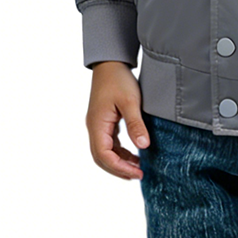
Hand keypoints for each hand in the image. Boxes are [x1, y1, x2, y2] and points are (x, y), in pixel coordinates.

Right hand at [85, 61, 150, 179]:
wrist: (110, 62)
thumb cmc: (118, 79)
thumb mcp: (130, 101)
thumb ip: (135, 124)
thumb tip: (144, 146)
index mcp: (97, 124)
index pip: (104, 156)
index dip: (120, 168)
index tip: (138, 173)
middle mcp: (94, 127)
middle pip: (102, 158)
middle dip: (119, 169)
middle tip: (139, 175)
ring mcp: (97, 125)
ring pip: (105, 152)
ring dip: (120, 161)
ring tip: (139, 167)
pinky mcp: (103, 121)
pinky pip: (109, 143)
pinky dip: (120, 152)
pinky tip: (134, 153)